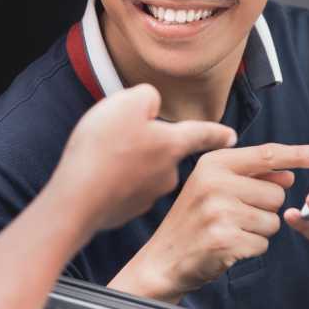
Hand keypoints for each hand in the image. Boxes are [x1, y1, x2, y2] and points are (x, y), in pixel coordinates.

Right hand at [45, 84, 238, 232]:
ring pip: (142, 169)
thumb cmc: (102, 148)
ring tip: (101, 158)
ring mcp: (148, 195)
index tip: (232, 136)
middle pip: (163, 150)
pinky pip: (124, 189)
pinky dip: (114, 182)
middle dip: (146, 143)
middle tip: (116, 138)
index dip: (217, 133)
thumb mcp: (125, 104)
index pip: (203, 135)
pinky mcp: (127, 211)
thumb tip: (151, 104)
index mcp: (171, 145)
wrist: (76, 200)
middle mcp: (167, 173)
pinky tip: (95, 177)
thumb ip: (146, 97)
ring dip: (128, 162)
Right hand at [115, 143, 308, 300]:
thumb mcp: (213, 188)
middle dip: (265, 209)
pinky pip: (263, 244)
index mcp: (213, 164)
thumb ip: (250, 176)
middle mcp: (215, 183)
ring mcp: (219, 211)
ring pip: (273, 221)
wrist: (163, 260)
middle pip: (277, 194)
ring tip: (230, 231)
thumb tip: (288, 176)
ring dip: (259, 231)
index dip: (298, 155)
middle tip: (235, 216)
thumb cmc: (193, 222)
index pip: (266, 155)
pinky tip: (228, 247)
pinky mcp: (225, 239)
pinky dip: (251, 249)